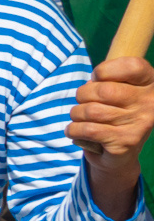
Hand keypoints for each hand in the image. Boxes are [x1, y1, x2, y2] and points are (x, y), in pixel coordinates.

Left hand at [70, 56, 153, 217]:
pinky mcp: (125, 142)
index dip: (105, 70)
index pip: (132, 65)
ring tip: (78, 118)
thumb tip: (92, 82)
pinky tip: (74, 131)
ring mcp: (139, 124)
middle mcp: (150, 103)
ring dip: (76, 114)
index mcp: (150, 85)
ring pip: (91, 111)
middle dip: (82, 95)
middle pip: (103, 90)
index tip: (97, 78)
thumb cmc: (114, 114)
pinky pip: (88, 130)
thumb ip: (108, 80)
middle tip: (82, 102)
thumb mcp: (117, 91)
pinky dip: (73, 130)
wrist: (120, 154)